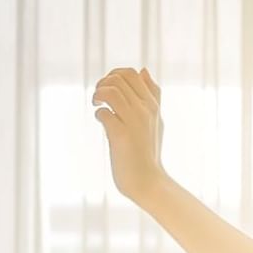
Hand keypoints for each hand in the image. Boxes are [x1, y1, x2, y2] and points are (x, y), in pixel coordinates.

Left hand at [93, 67, 164, 201]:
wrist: (148, 182)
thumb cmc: (148, 152)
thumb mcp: (155, 120)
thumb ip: (152, 95)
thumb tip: (143, 70)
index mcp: (152, 105)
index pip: (132, 74)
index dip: (114, 76)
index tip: (108, 89)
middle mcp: (145, 110)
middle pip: (119, 78)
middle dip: (103, 83)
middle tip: (99, 98)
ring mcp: (134, 122)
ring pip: (111, 91)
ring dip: (98, 95)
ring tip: (97, 104)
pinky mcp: (121, 136)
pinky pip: (104, 113)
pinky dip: (99, 114)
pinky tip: (101, 121)